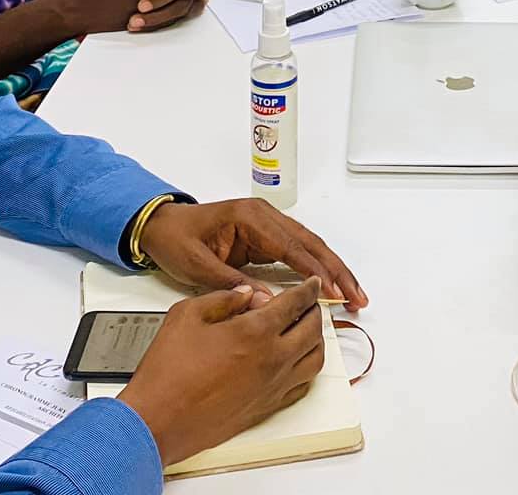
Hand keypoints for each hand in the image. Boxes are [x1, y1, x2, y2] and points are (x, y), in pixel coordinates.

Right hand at [117, 280, 326, 467]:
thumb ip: (222, 298)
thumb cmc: (168, 373)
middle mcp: (272, 360)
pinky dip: (306, 369)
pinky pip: (301, 386)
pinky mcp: (266, 408)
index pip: (296, 303)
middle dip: (315, 311)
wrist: (158, 421)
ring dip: (316, 339)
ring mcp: (272, 387)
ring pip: (314, 359)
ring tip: (307, 329)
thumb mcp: (187, 315)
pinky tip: (297, 362)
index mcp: (255, 332)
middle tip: (309, 303)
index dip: (308, 289)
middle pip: (313, 329)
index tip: (311, 284)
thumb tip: (245, 294)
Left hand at [138, 197, 367, 309]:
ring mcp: (267, 224)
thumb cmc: (176, 241)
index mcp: (250, 217)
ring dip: (332, 269)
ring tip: (353, 292)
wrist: (161, 227)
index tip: (333, 291)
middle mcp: (264, 216)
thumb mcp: (197, 266)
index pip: (291, 246)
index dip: (314, 271)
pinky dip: (316, 268)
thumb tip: (264, 302)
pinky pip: (298, 252)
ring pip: (310, 247)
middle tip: (357, 295)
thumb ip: (231, 283)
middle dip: (336, 270)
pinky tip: (330, 285)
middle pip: (310, 243)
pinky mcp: (265, 237)